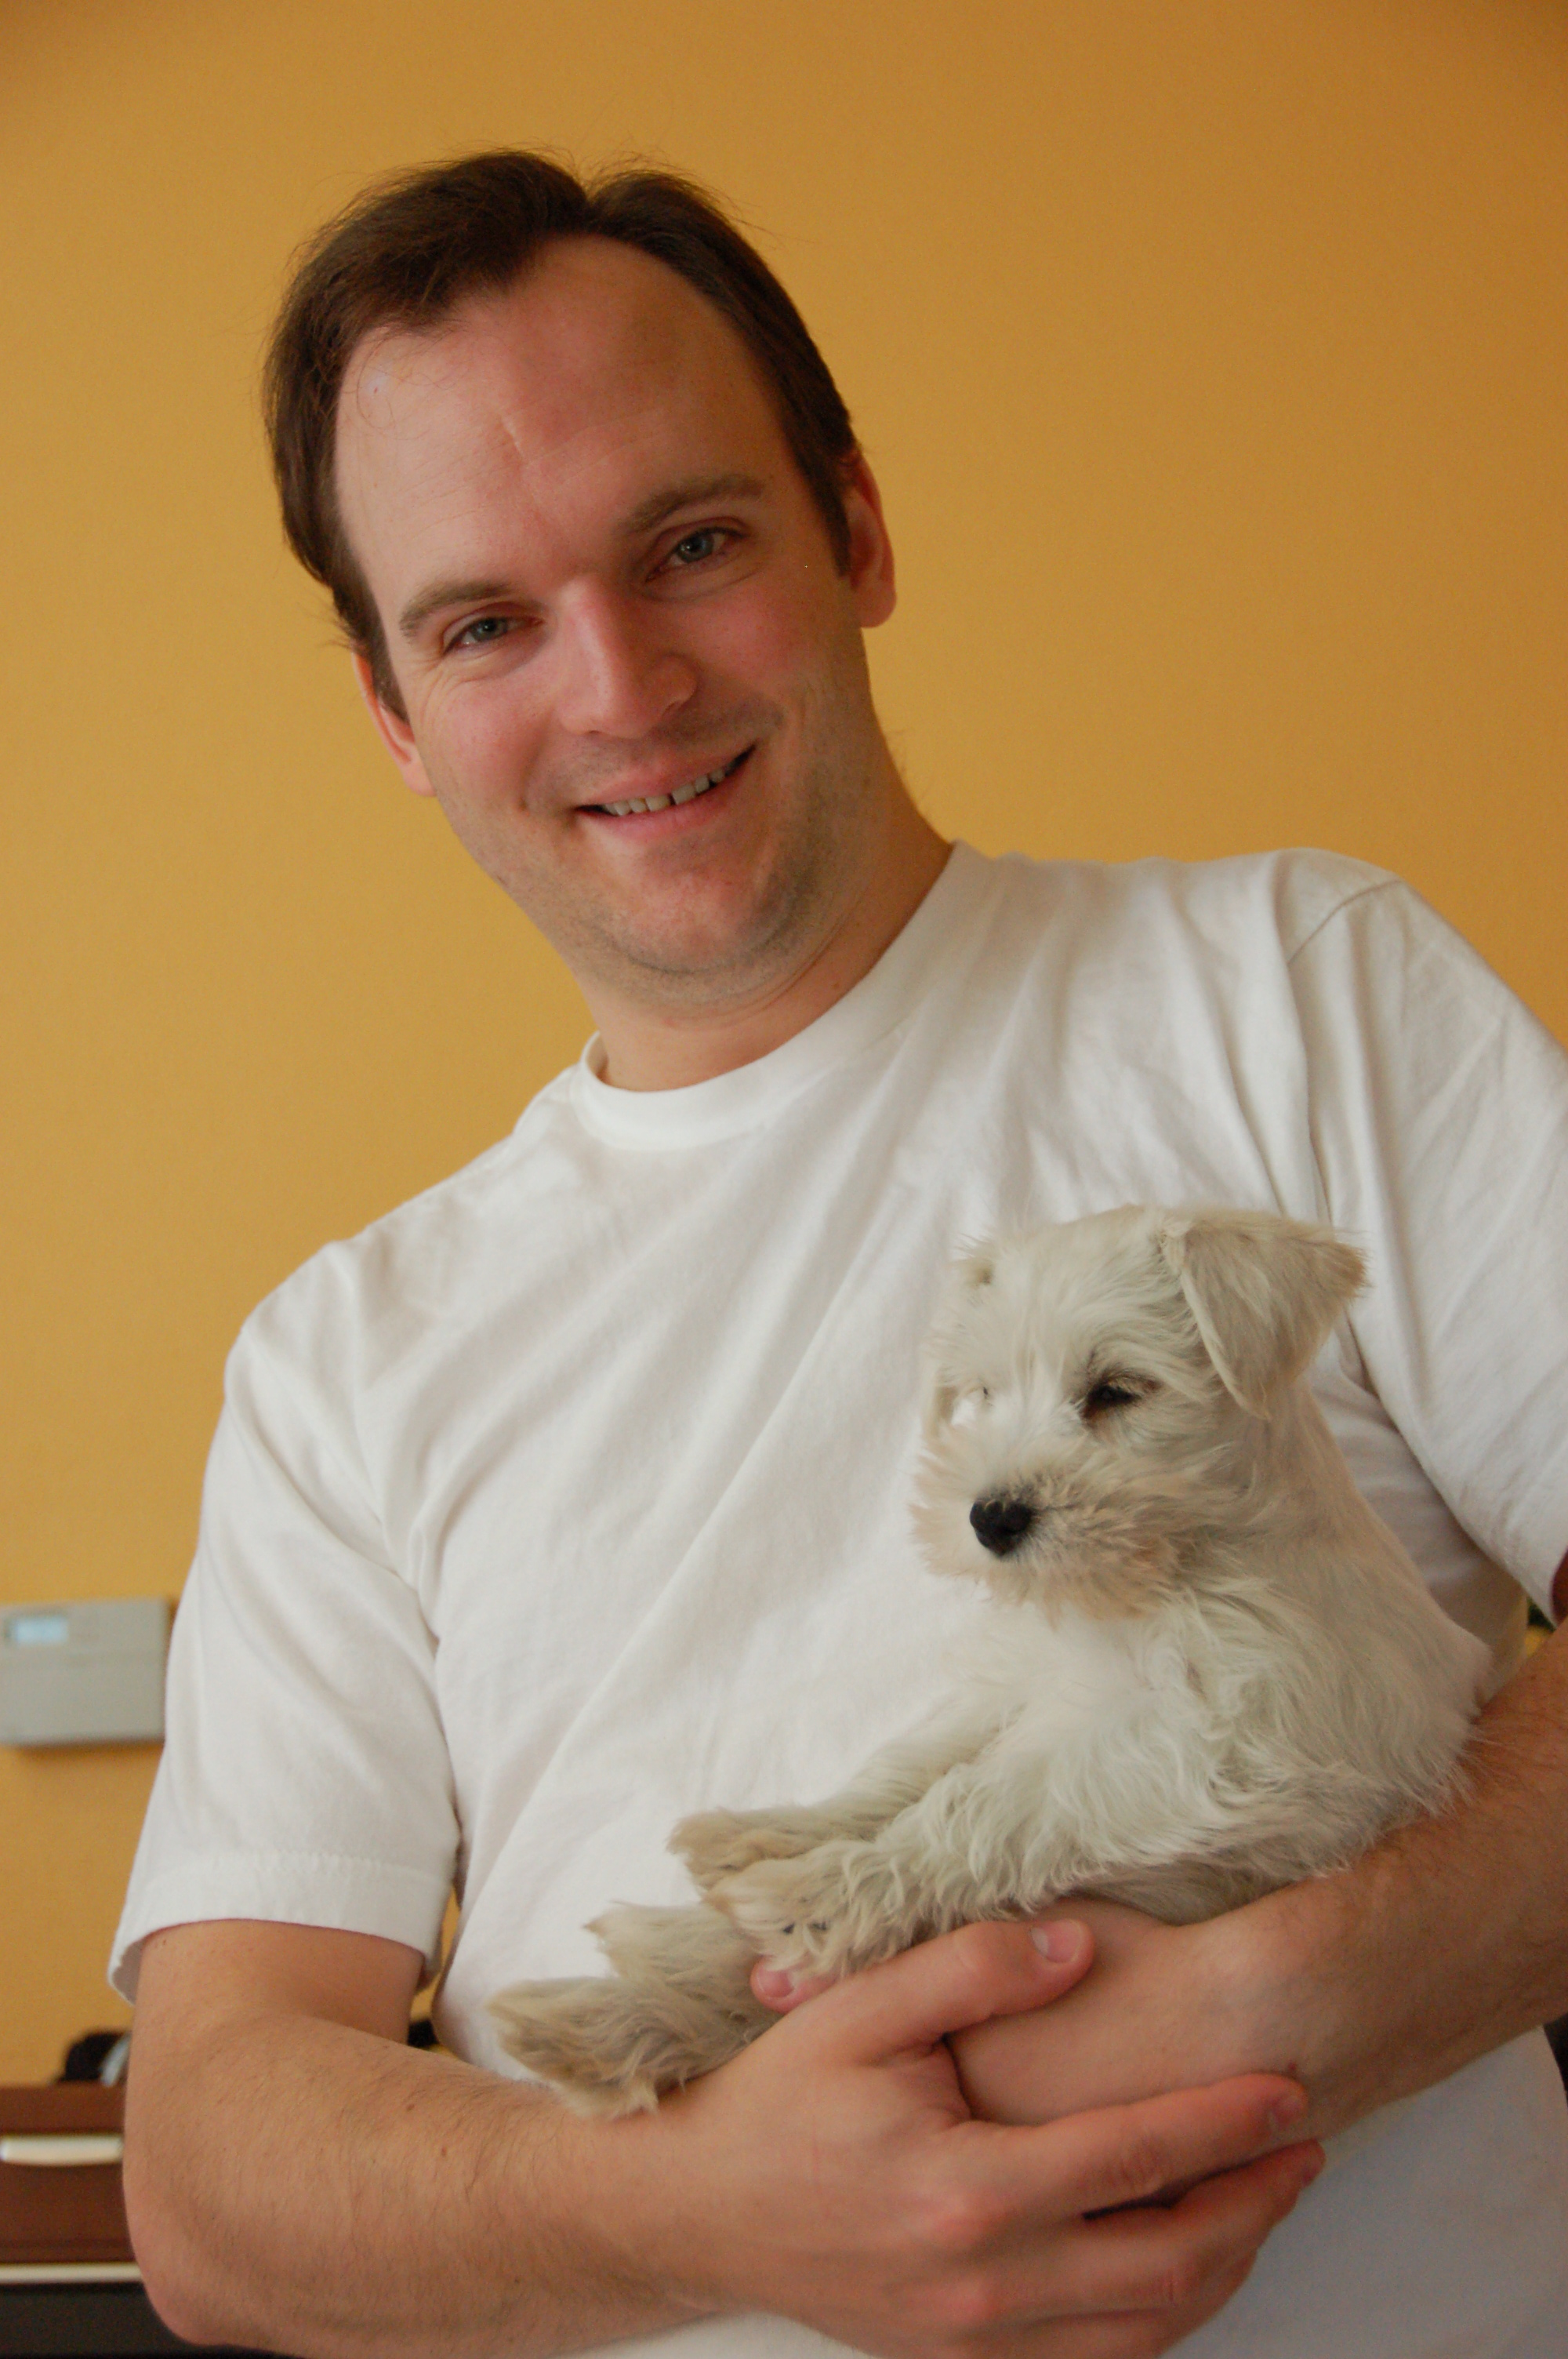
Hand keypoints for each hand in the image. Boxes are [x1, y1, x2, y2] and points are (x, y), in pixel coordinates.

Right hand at [591, 1919, 1320, 2357]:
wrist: (701, 2211)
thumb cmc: (780, 2101)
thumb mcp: (861, 2006)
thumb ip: (971, 1968)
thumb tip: (1078, 1945)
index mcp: (967, 2189)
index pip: (1133, 2158)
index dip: (1224, 2123)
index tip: (1288, 2089)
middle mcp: (987, 2283)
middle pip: (1169, 2263)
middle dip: (1254, 2203)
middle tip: (1303, 2146)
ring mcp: (980, 2339)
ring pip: (1147, 2328)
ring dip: (1224, 2265)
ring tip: (1264, 2197)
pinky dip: (1162, 2317)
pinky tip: (1184, 2262)